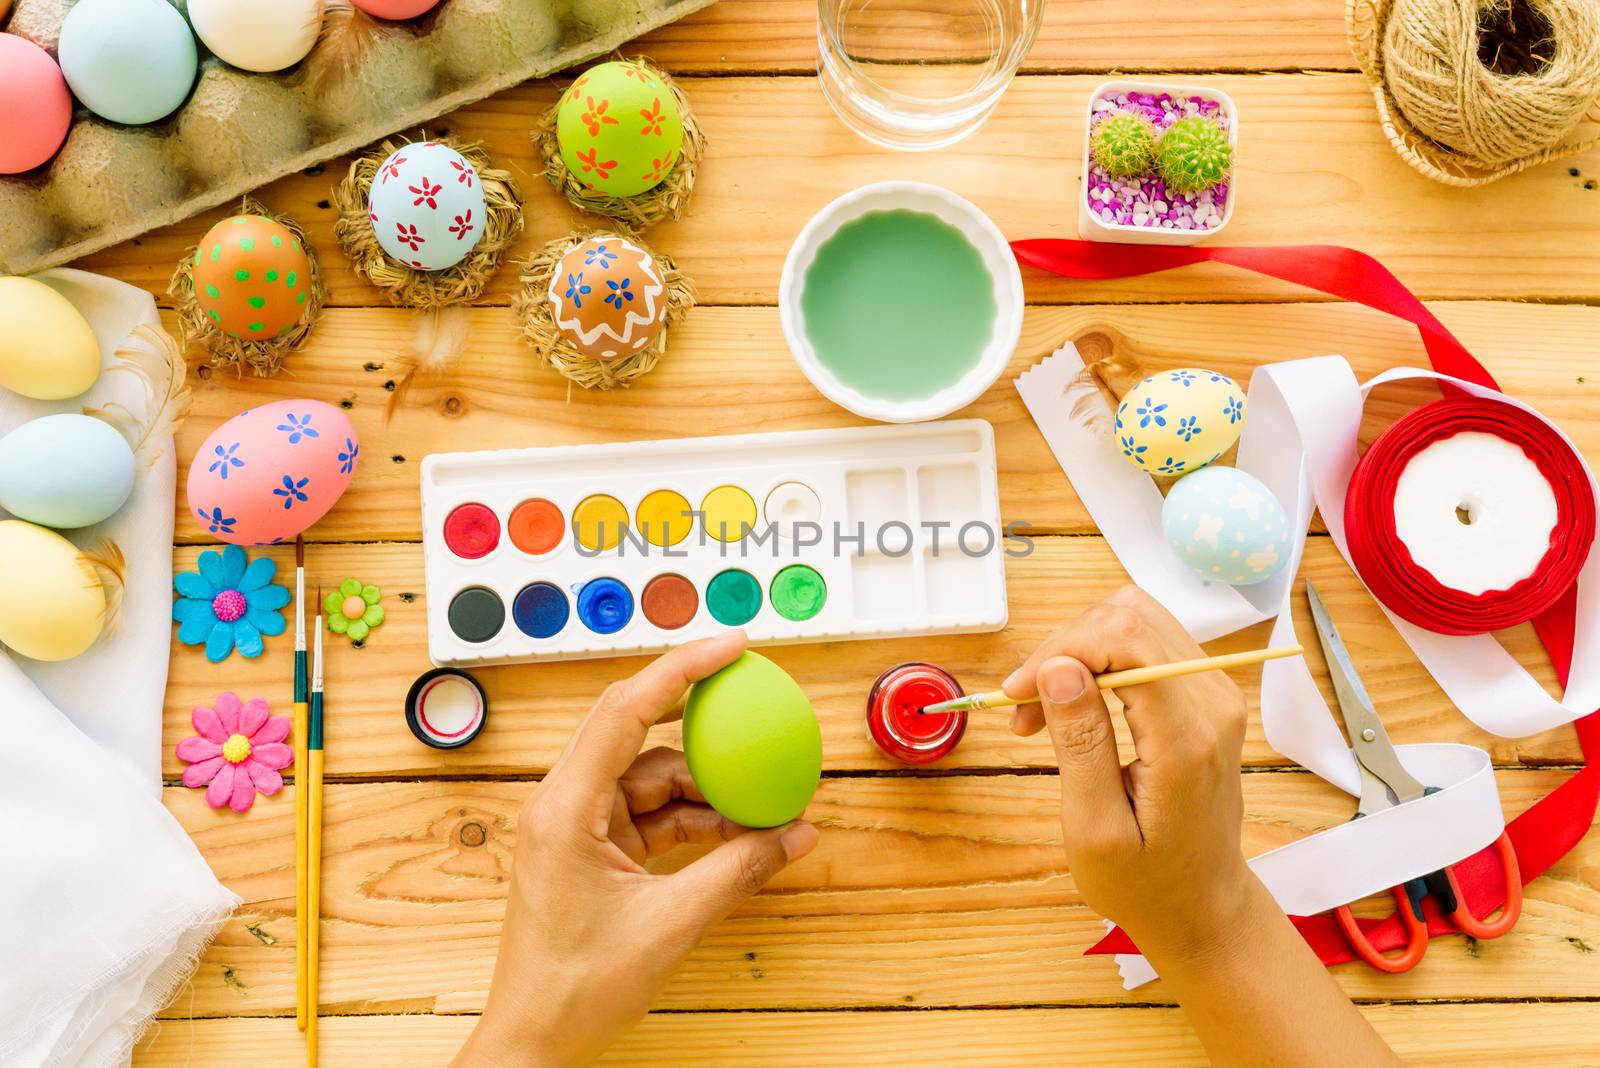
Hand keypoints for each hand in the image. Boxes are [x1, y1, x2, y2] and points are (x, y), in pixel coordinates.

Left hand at [455, 632, 819, 1067]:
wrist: (535, 1041)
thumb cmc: (577, 988)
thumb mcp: (671, 924)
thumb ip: (737, 869)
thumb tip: (796, 833)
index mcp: (564, 808)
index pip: (624, 709)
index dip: (680, 668)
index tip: (730, 645)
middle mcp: (562, 804)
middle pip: (635, 730)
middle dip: (696, 712)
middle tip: (750, 695)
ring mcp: (575, 826)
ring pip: (649, 777)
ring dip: (706, 786)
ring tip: (763, 800)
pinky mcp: (590, 849)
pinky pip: (649, 813)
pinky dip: (692, 817)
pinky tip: (738, 829)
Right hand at [1003, 585, 1252, 962]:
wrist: (1202, 906)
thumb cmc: (1146, 884)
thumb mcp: (1096, 829)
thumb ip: (1080, 743)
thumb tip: (1059, 668)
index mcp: (1187, 737)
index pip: (1126, 641)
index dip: (1060, 650)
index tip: (1015, 694)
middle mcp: (1212, 701)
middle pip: (1129, 617)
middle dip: (1063, 648)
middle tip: (1023, 708)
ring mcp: (1214, 693)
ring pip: (1136, 620)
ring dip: (1078, 651)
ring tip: (1043, 709)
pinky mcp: (1205, 695)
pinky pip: (1146, 644)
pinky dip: (1099, 661)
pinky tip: (1073, 705)